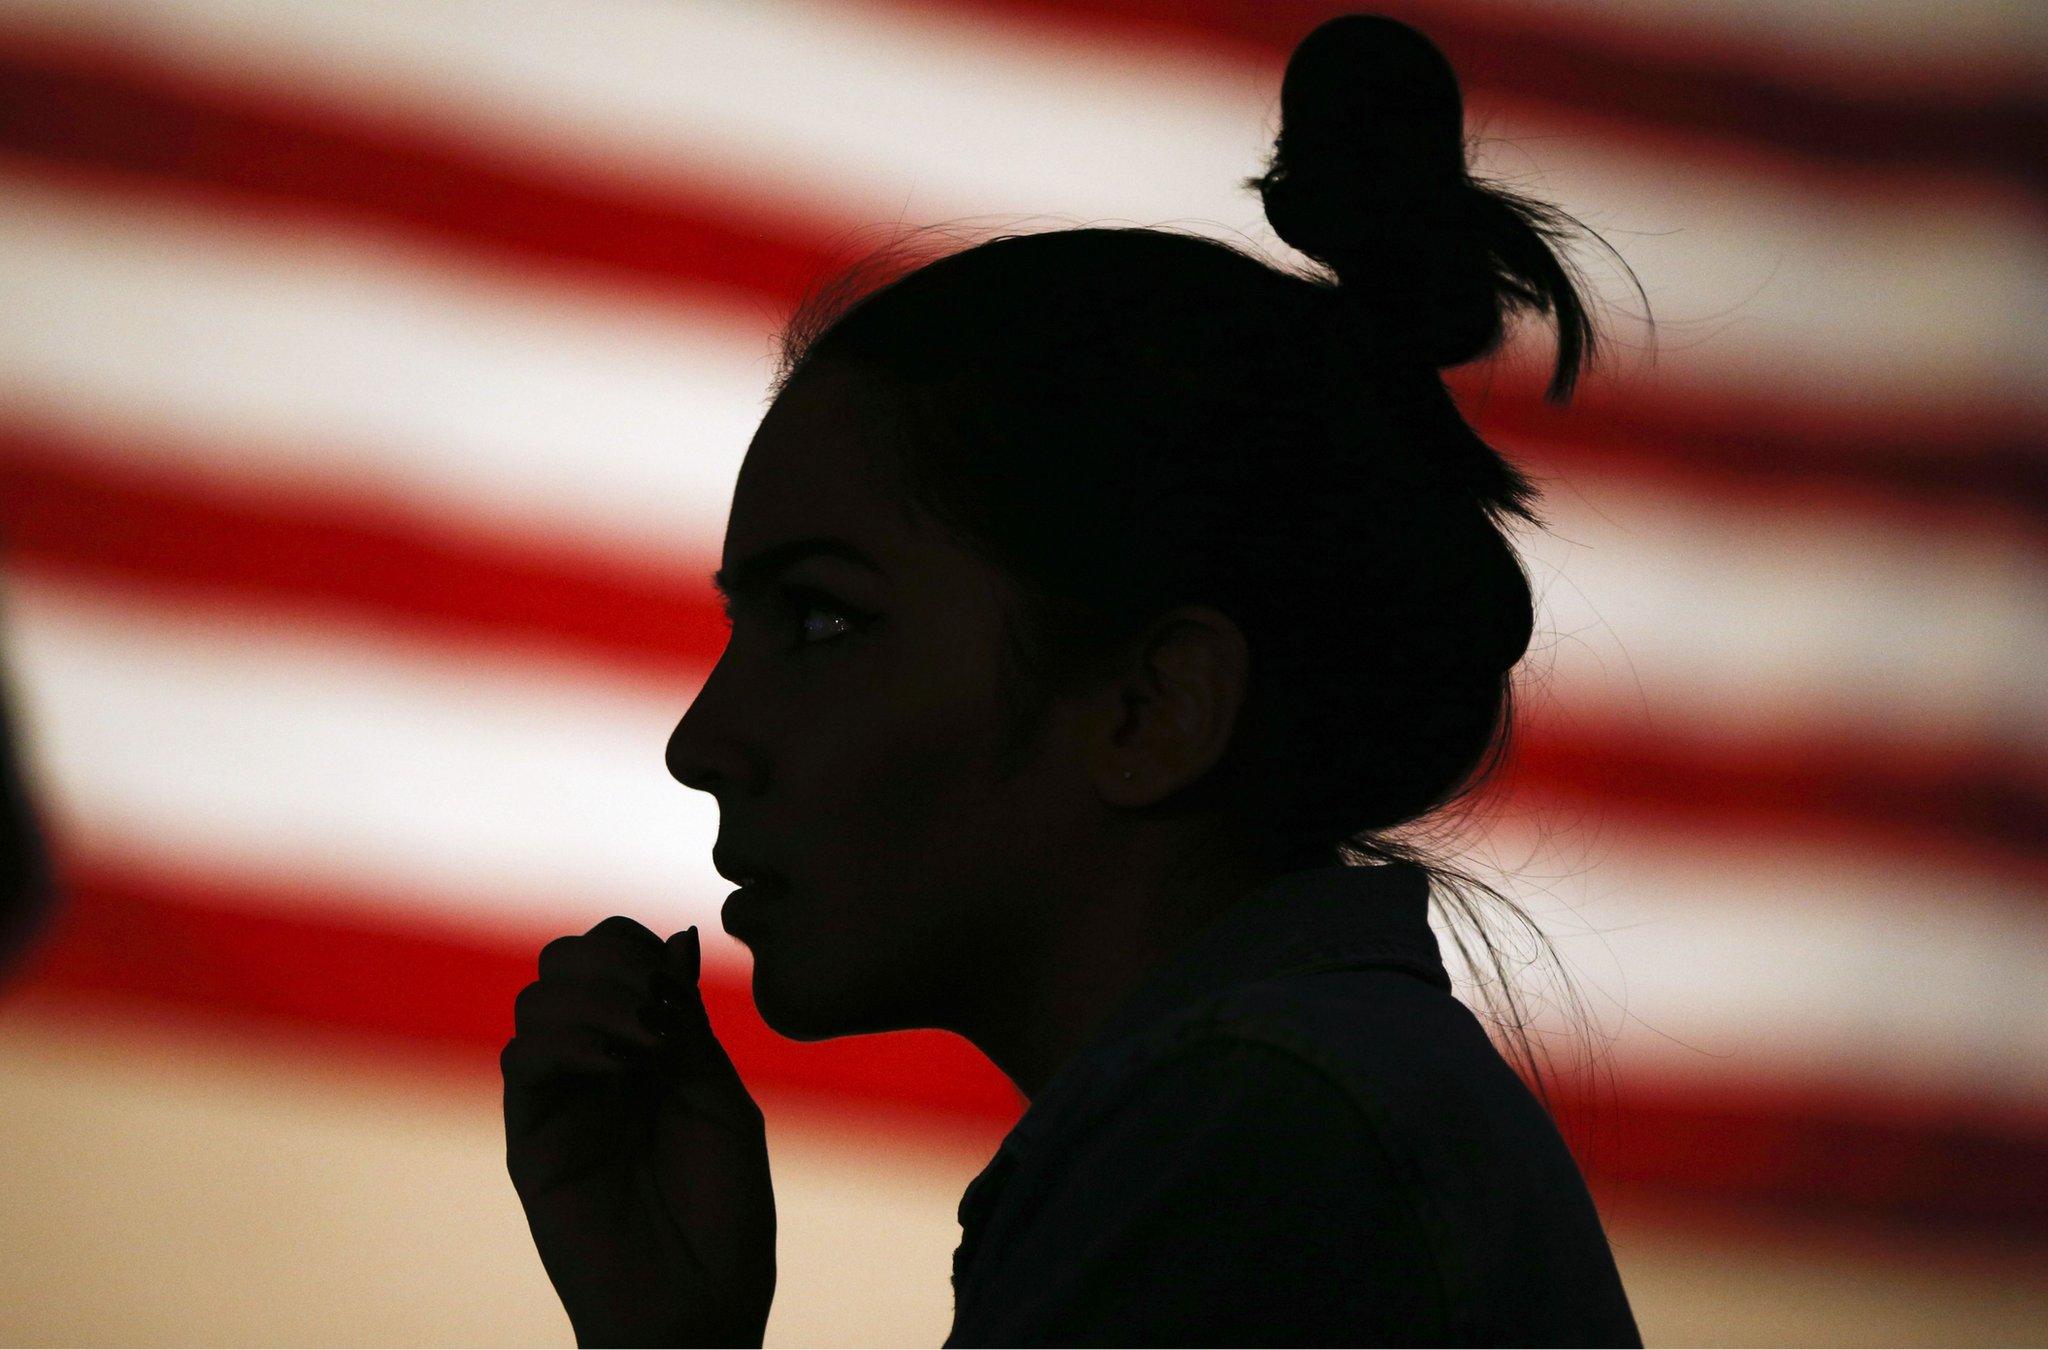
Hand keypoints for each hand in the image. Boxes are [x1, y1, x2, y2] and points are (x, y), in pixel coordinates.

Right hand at [503, 917, 775, 1346]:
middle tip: (654, 1003)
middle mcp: (598, 1064)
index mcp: (648, 1047)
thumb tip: (676, 940)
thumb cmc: (724, 1213)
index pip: (615, 956)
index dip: (635, 946)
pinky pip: (521, 1062)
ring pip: (537, 1001)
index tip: (675, 977)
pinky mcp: (530, 1142)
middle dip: (609, 961)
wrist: (699, 1306)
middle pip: (565, 963)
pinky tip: (617, 1068)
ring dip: (594, 1000)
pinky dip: (568, 1043)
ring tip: (645, 1045)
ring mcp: (561, 1100)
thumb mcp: (720, 1101)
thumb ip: (688, 1027)